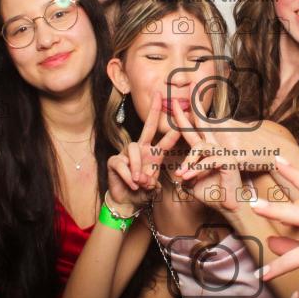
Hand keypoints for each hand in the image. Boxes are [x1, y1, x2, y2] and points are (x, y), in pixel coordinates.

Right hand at [106, 93, 180, 210]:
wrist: (127, 202)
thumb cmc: (142, 191)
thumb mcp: (153, 187)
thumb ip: (153, 183)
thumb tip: (149, 180)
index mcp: (154, 154)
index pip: (165, 139)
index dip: (174, 129)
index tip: (184, 114)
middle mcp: (141, 149)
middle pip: (148, 127)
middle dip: (153, 111)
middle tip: (158, 96)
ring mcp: (127, 153)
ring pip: (134, 148)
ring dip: (138, 166)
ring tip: (141, 182)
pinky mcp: (115, 161)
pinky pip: (123, 163)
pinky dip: (129, 176)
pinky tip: (132, 184)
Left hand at [170, 99, 255, 213]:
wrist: (229, 206)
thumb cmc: (212, 194)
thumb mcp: (192, 183)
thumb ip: (184, 174)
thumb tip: (177, 174)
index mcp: (206, 149)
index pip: (193, 130)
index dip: (185, 116)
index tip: (176, 102)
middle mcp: (215, 146)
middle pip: (199, 125)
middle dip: (188, 111)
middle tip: (175, 101)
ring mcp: (223, 151)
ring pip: (201, 147)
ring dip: (188, 161)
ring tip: (180, 174)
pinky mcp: (229, 160)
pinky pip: (210, 160)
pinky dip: (197, 169)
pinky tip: (188, 176)